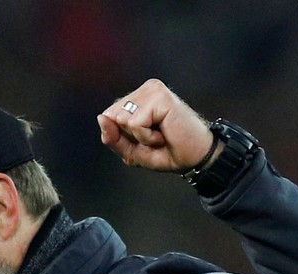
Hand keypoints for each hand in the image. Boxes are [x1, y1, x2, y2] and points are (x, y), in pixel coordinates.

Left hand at [97, 79, 218, 172]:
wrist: (195, 158)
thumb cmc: (168, 152)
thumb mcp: (132, 151)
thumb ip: (113, 137)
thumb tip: (102, 118)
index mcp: (137, 99)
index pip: (108, 117)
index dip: (123, 136)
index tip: (147, 138)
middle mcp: (144, 90)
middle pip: (112, 117)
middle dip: (131, 136)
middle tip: (156, 136)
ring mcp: (152, 90)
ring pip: (122, 119)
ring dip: (140, 137)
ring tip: (161, 134)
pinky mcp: (160, 96)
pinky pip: (135, 123)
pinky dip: (147, 136)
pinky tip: (164, 132)